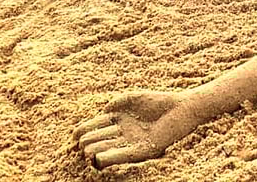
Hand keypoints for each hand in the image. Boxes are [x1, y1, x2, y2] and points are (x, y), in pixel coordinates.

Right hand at [74, 91, 191, 168]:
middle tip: (82, 145)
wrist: (182, 108)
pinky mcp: (143, 150)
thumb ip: (117, 102)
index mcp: (117, 118)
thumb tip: (103, 112)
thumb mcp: (133, 98)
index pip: (94, 127)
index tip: (74, 135)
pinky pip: (123, 156)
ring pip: (107, 150)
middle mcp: (122, 132)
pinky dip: (110, 157)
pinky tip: (100, 158)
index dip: (82, 131)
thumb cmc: (159, 101)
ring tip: (87, 152)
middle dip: (88, 143)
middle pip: (97, 139)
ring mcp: (131, 142)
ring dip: (96, 152)